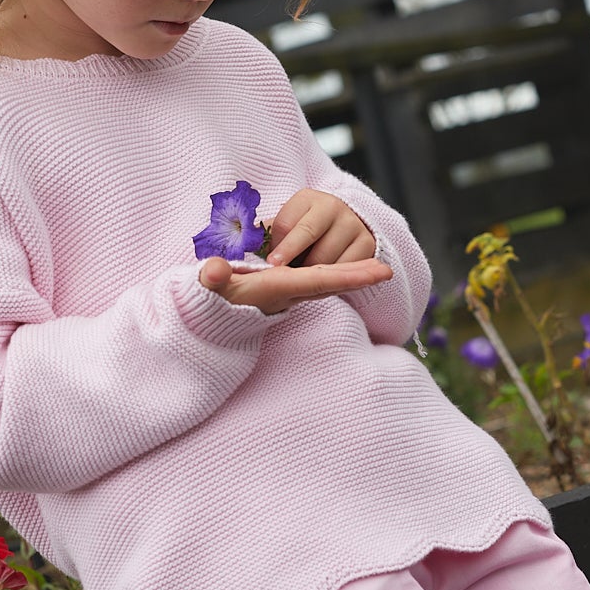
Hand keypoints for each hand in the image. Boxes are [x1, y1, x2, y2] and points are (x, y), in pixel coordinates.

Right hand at [198, 251, 391, 315]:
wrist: (201, 321)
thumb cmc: (205, 299)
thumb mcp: (206, 287)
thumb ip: (210, 278)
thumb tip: (214, 271)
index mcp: (275, 289)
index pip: (318, 280)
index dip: (348, 276)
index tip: (376, 272)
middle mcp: (286, 295)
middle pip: (330, 284)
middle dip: (358, 278)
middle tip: (388, 270)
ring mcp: (286, 296)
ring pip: (326, 283)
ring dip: (352, 277)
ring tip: (378, 269)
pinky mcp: (283, 293)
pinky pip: (316, 284)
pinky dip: (336, 278)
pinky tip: (351, 272)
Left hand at [263, 189, 377, 268]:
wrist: (341, 228)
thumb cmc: (302, 232)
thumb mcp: (284, 227)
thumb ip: (264, 236)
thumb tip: (236, 251)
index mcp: (307, 198)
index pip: (287, 223)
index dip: (278, 246)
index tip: (270, 263)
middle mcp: (332, 206)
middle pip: (308, 236)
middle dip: (293, 259)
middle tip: (282, 275)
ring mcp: (352, 224)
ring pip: (326, 256)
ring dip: (311, 271)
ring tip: (301, 278)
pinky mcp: (367, 243)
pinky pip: (346, 268)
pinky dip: (332, 277)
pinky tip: (322, 279)